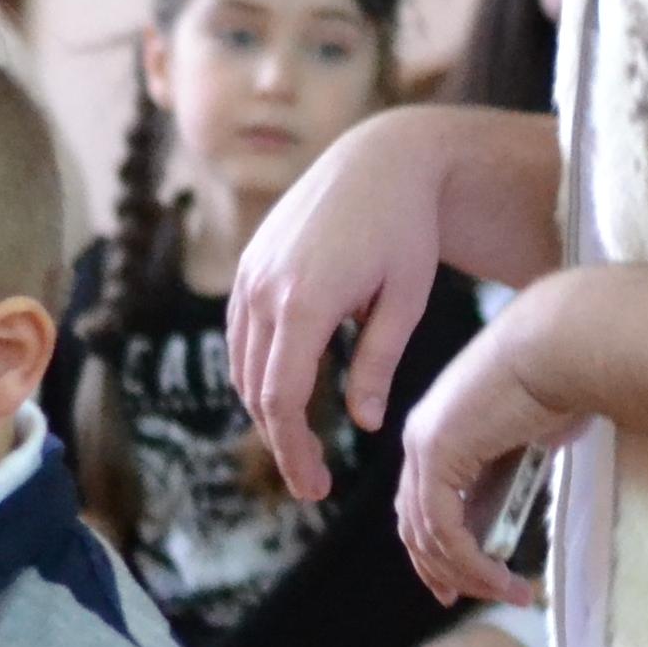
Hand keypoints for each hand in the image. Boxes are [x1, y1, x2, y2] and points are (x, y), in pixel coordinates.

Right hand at [232, 114, 459, 504]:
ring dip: (265, 407)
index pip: (281, 398)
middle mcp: (264, 287)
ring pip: (241, 363)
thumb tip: (364, 423)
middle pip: (255, 388)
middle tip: (311, 480)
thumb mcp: (405, 302)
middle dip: (280, 440)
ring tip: (301, 443)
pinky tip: (287, 391)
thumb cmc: (407, 229)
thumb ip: (377, 364)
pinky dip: (257, 369)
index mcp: (305, 301)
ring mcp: (249, 272)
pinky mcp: (248, 263)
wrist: (381, 158)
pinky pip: (240, 332)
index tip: (314, 487)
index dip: (292, 451)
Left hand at [395, 298, 579, 610]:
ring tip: (509, 592)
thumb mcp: (534, 436)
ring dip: (469, 574)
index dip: (438, 548)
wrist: (564, 343)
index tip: (464, 578)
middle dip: (441, 570)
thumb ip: (513, 469)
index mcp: (439, 429)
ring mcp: (424, 446)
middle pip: (415, 524)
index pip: (423, 502)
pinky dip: (471, 562)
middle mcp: (421, 438)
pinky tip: (501, 577)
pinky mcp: (438, 456)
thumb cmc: (564, 377)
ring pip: (429, 535)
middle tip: (469, 599)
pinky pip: (445, 530)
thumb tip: (515, 500)